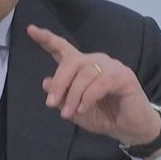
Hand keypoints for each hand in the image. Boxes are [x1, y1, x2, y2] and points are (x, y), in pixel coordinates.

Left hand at [27, 24, 160, 147]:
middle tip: (50, 103)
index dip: (46, 38)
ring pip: (84, 74)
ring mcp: (111, 66)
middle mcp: (95, 61)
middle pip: (70, 62)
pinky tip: (82, 109)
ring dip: (73, 95)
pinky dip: (87, 98)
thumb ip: (61, 96)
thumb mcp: (74, 109)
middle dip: (59, 82)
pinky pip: (100, 83)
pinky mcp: (123, 76)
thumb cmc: (103, 116)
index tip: (30, 29)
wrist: (130, 129)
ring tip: (68, 113)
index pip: (62, 48)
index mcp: (82, 66)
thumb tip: (46, 82)